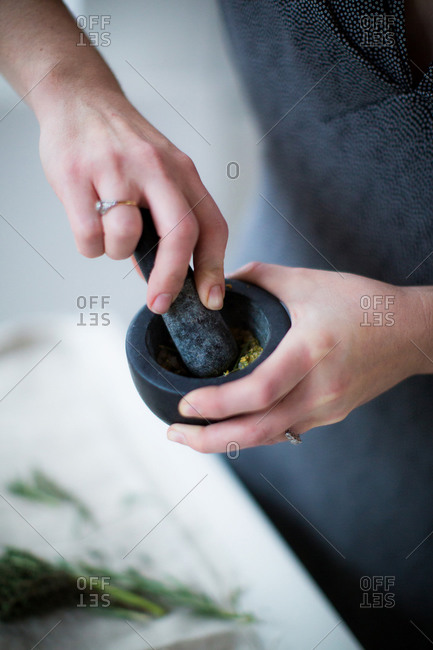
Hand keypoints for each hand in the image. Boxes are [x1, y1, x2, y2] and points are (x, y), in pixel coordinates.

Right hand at [38, 92, 227, 312]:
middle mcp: (155, 168)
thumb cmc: (123, 146)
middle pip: (180, 234)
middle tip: (160, 303)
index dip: (215, 268)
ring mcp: (116, 170)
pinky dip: (89, 245)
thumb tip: (161, 276)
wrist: (80, 98)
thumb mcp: (158, 173)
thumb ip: (166, 221)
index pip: (212, 226)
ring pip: (125, 237)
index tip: (210, 300)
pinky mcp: (76, 175)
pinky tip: (88, 225)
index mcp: (182, 172)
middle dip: (172, 278)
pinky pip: (88, 235)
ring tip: (109, 234)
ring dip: (116, 251)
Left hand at [167, 263, 427, 451]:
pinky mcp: (330, 415)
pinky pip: (285, 430)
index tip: (183, 403)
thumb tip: (218, 285)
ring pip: (269, 438)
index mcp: (311, 351)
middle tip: (174, 434)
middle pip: (257, 431)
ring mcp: (326, 408)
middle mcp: (319, 389)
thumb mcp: (307, 282)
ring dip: (228, 441)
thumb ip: (258, 279)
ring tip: (193, 434)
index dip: (216, 403)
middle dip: (210, 440)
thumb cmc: (362, 303)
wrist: (411, 333)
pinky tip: (232, 425)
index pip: (257, 391)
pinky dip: (254, 432)